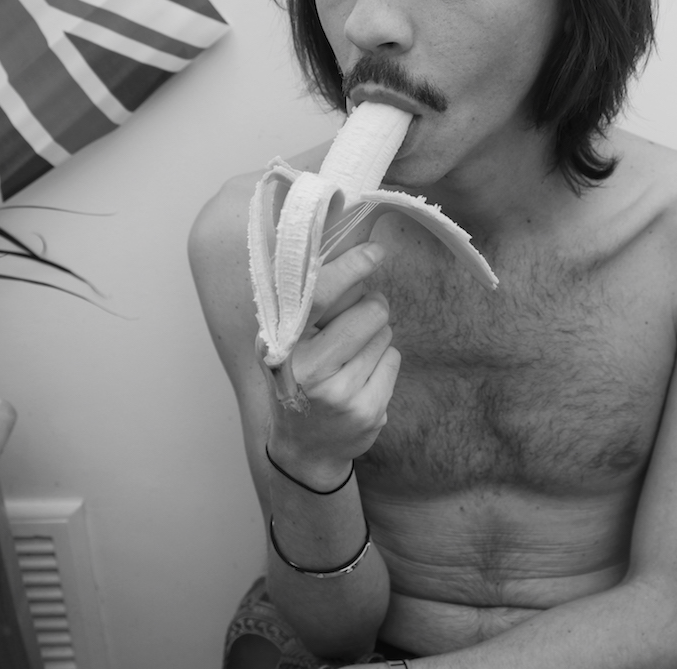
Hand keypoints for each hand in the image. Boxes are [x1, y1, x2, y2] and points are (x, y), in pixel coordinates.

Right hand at [265, 241, 400, 484]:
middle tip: (355, 321)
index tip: (375, 252)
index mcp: (282, 341)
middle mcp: (307, 368)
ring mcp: (340, 393)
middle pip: (371, 310)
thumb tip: (340, 227)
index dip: (351, 267)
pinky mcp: (367, 411)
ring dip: (375, 338)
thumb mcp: (286, 337)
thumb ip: (308, 295)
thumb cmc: (297, 376)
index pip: (322, 293)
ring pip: (385, 334)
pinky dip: (384, 362)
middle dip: (371, 307)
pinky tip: (362, 378)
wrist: (304, 447)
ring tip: (350, 357)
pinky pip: (394, 359)